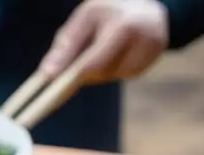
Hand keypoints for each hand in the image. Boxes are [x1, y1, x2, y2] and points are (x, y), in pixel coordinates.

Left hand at [41, 0, 168, 83]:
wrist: (143, 1)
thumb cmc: (108, 8)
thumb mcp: (84, 17)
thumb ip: (66, 45)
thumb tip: (48, 75)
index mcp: (125, 26)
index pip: (93, 64)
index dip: (71, 80)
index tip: (51, 96)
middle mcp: (145, 38)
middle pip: (103, 73)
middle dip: (86, 70)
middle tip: (79, 57)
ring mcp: (154, 50)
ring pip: (113, 75)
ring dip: (101, 69)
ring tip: (103, 45)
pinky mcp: (155, 58)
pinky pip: (126, 74)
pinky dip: (116, 67)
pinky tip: (118, 49)